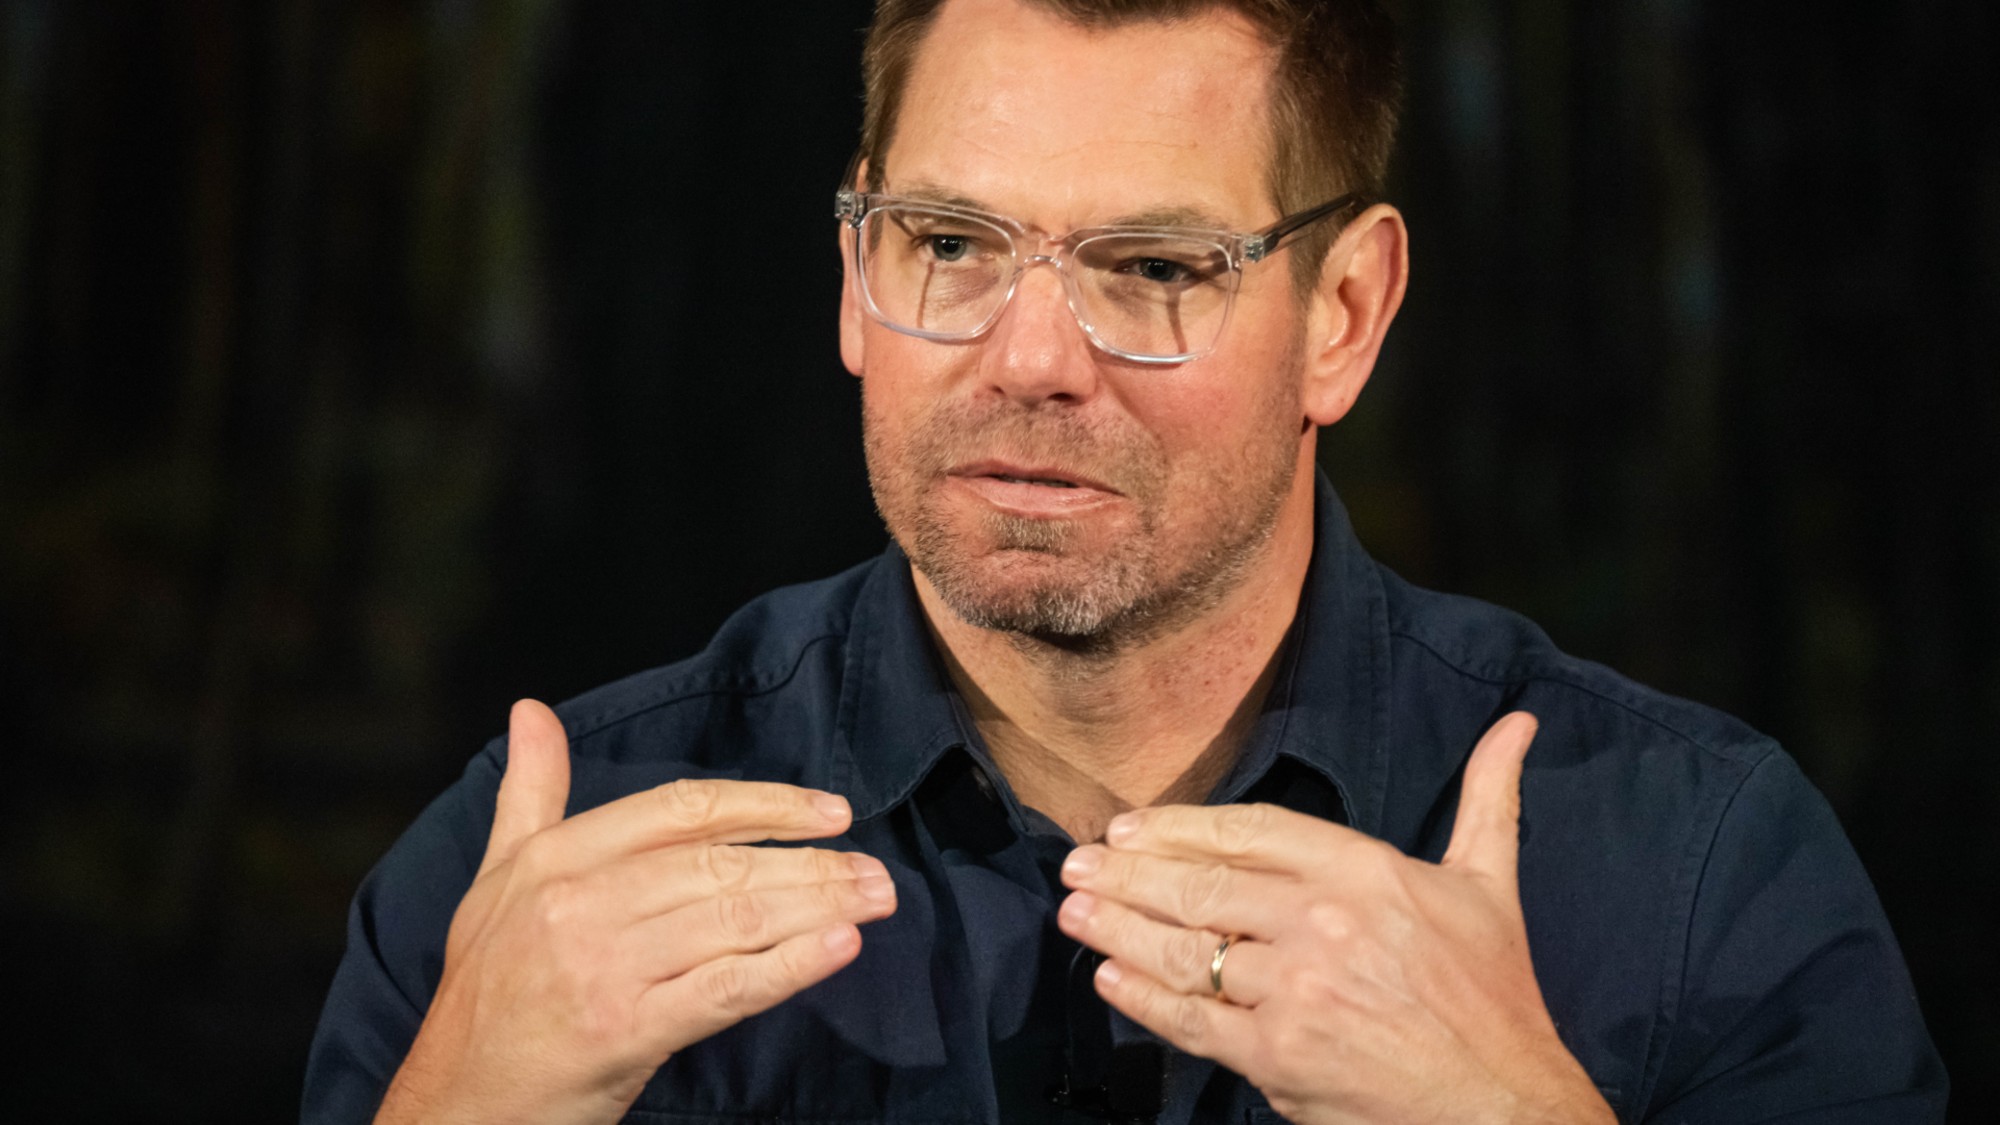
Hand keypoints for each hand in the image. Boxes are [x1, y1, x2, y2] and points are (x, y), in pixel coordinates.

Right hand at [375, 699, 896, 1124]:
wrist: (455, 1105)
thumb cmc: (486, 993)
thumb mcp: (496, 880)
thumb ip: (531, 793)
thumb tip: (534, 709)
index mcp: (555, 857)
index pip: (682, 811)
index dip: (765, 805)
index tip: (830, 812)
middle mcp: (577, 902)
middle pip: (720, 865)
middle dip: (810, 864)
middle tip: (876, 869)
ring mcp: (601, 967)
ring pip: (733, 920)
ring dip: (818, 907)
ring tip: (876, 899)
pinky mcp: (624, 1032)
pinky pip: (725, 989)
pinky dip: (790, 967)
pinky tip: (839, 949)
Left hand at [1056, 712, 1611, 1123]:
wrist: (1501, 1105)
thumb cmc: (1493, 997)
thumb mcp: (1491, 885)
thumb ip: (1488, 798)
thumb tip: (1518, 724)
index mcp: (1367, 871)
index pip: (1250, 831)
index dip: (1180, 826)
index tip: (1130, 826)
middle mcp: (1323, 923)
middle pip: (1202, 885)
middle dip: (1128, 874)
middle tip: (1077, 864)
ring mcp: (1295, 991)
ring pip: (1185, 949)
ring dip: (1118, 927)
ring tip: (1073, 911)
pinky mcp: (1276, 1057)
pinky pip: (1191, 1019)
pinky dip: (1142, 997)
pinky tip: (1109, 977)